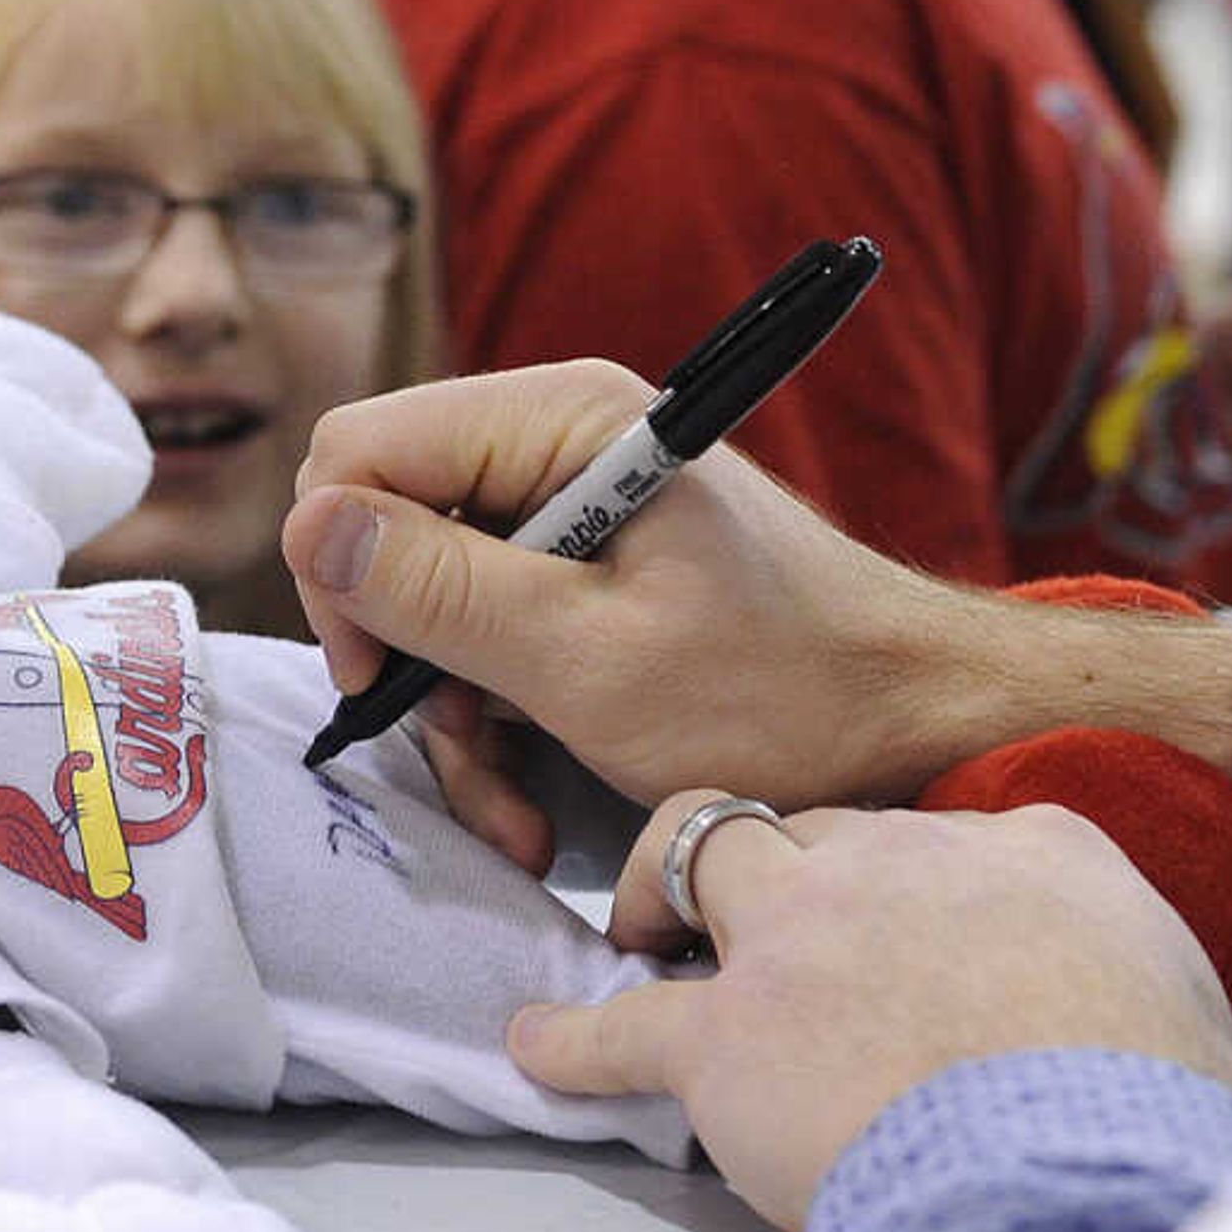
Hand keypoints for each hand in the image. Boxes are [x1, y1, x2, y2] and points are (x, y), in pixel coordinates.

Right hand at [285, 361, 1231, 821]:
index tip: (385, 684)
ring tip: (521, 812)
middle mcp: (556, 435)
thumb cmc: (783, 691)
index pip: (360, 452)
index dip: (342, 570)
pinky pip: (492, 625)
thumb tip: (307, 524)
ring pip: (431, 595)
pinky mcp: (593, 561)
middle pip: (388, 528)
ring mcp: (574, 498)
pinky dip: (502, 716)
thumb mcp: (590, 660)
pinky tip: (544, 797)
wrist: (923, 718)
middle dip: (408, 664)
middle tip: (464, 761)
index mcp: (559, 418)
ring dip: (459, 716)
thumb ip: (440, 589)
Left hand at [513, 785, 1231, 1229]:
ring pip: (695, 858)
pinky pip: (624, 1027)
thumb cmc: (1150, 1104)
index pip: (934, 832)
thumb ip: (1122, 963)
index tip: (899, 917)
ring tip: (639, 932)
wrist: (1077, 1163)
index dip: (904, 878)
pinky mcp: (727, 1035)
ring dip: (659, 890)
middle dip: (783, 865)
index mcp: (1021, 847)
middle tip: (767, 921)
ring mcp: (798, 938)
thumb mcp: (1175, 993)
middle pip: (810, 827)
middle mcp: (895, 863)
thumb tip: (1129, 1004)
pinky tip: (540, 1048)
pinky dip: (575, 1043)